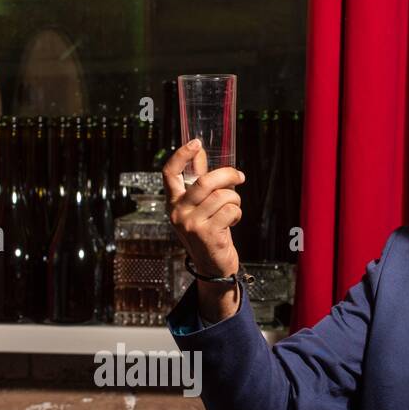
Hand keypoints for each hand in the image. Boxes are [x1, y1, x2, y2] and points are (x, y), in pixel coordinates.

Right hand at [162, 139, 245, 274]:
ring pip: (222, 196)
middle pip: (204, 181)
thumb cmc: (208, 231)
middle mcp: (178, 213)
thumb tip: (199, 152)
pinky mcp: (208, 234)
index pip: (169, 173)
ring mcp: (191, 225)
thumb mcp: (199, 206)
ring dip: (235, 198)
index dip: (181, 155)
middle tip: (240, 176)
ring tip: (233, 208)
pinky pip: (230, 210)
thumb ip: (197, 180)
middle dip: (228, 175)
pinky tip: (232, 221)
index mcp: (173, 202)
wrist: (212, 266)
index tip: (196, 143)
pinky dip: (237, 213)